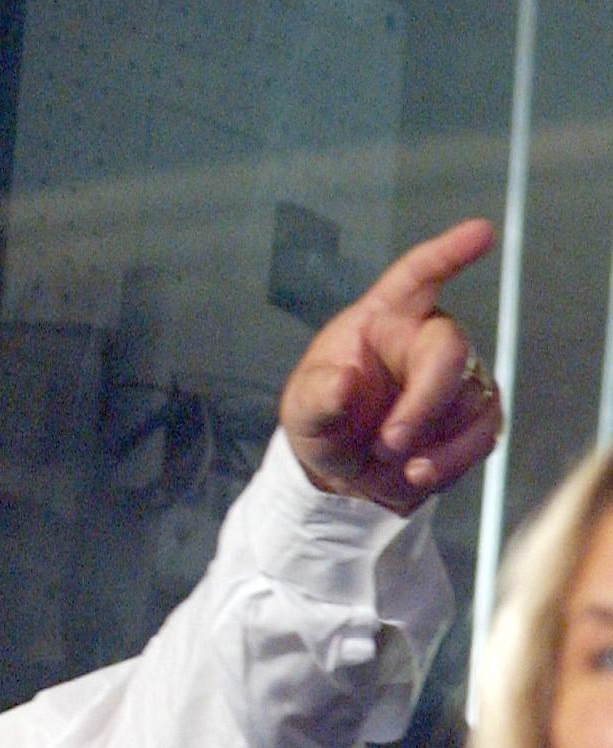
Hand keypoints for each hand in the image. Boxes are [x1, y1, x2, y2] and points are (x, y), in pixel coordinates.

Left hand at [280, 218, 503, 513]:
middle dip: (424, 401)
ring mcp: (457, 378)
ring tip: (390, 461)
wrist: (342, 475)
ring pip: (472, 399)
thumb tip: (343, 382)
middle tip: (389, 443)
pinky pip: (484, 434)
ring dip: (432, 440)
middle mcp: (425, 340)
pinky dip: (451, 461)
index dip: (447, 253)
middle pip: (449, 350)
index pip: (417, 276)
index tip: (480, 232)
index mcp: (382, 320)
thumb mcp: (304, 412)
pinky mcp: (475, 416)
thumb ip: (318, 398)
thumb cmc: (323, 423)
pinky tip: (418, 473)